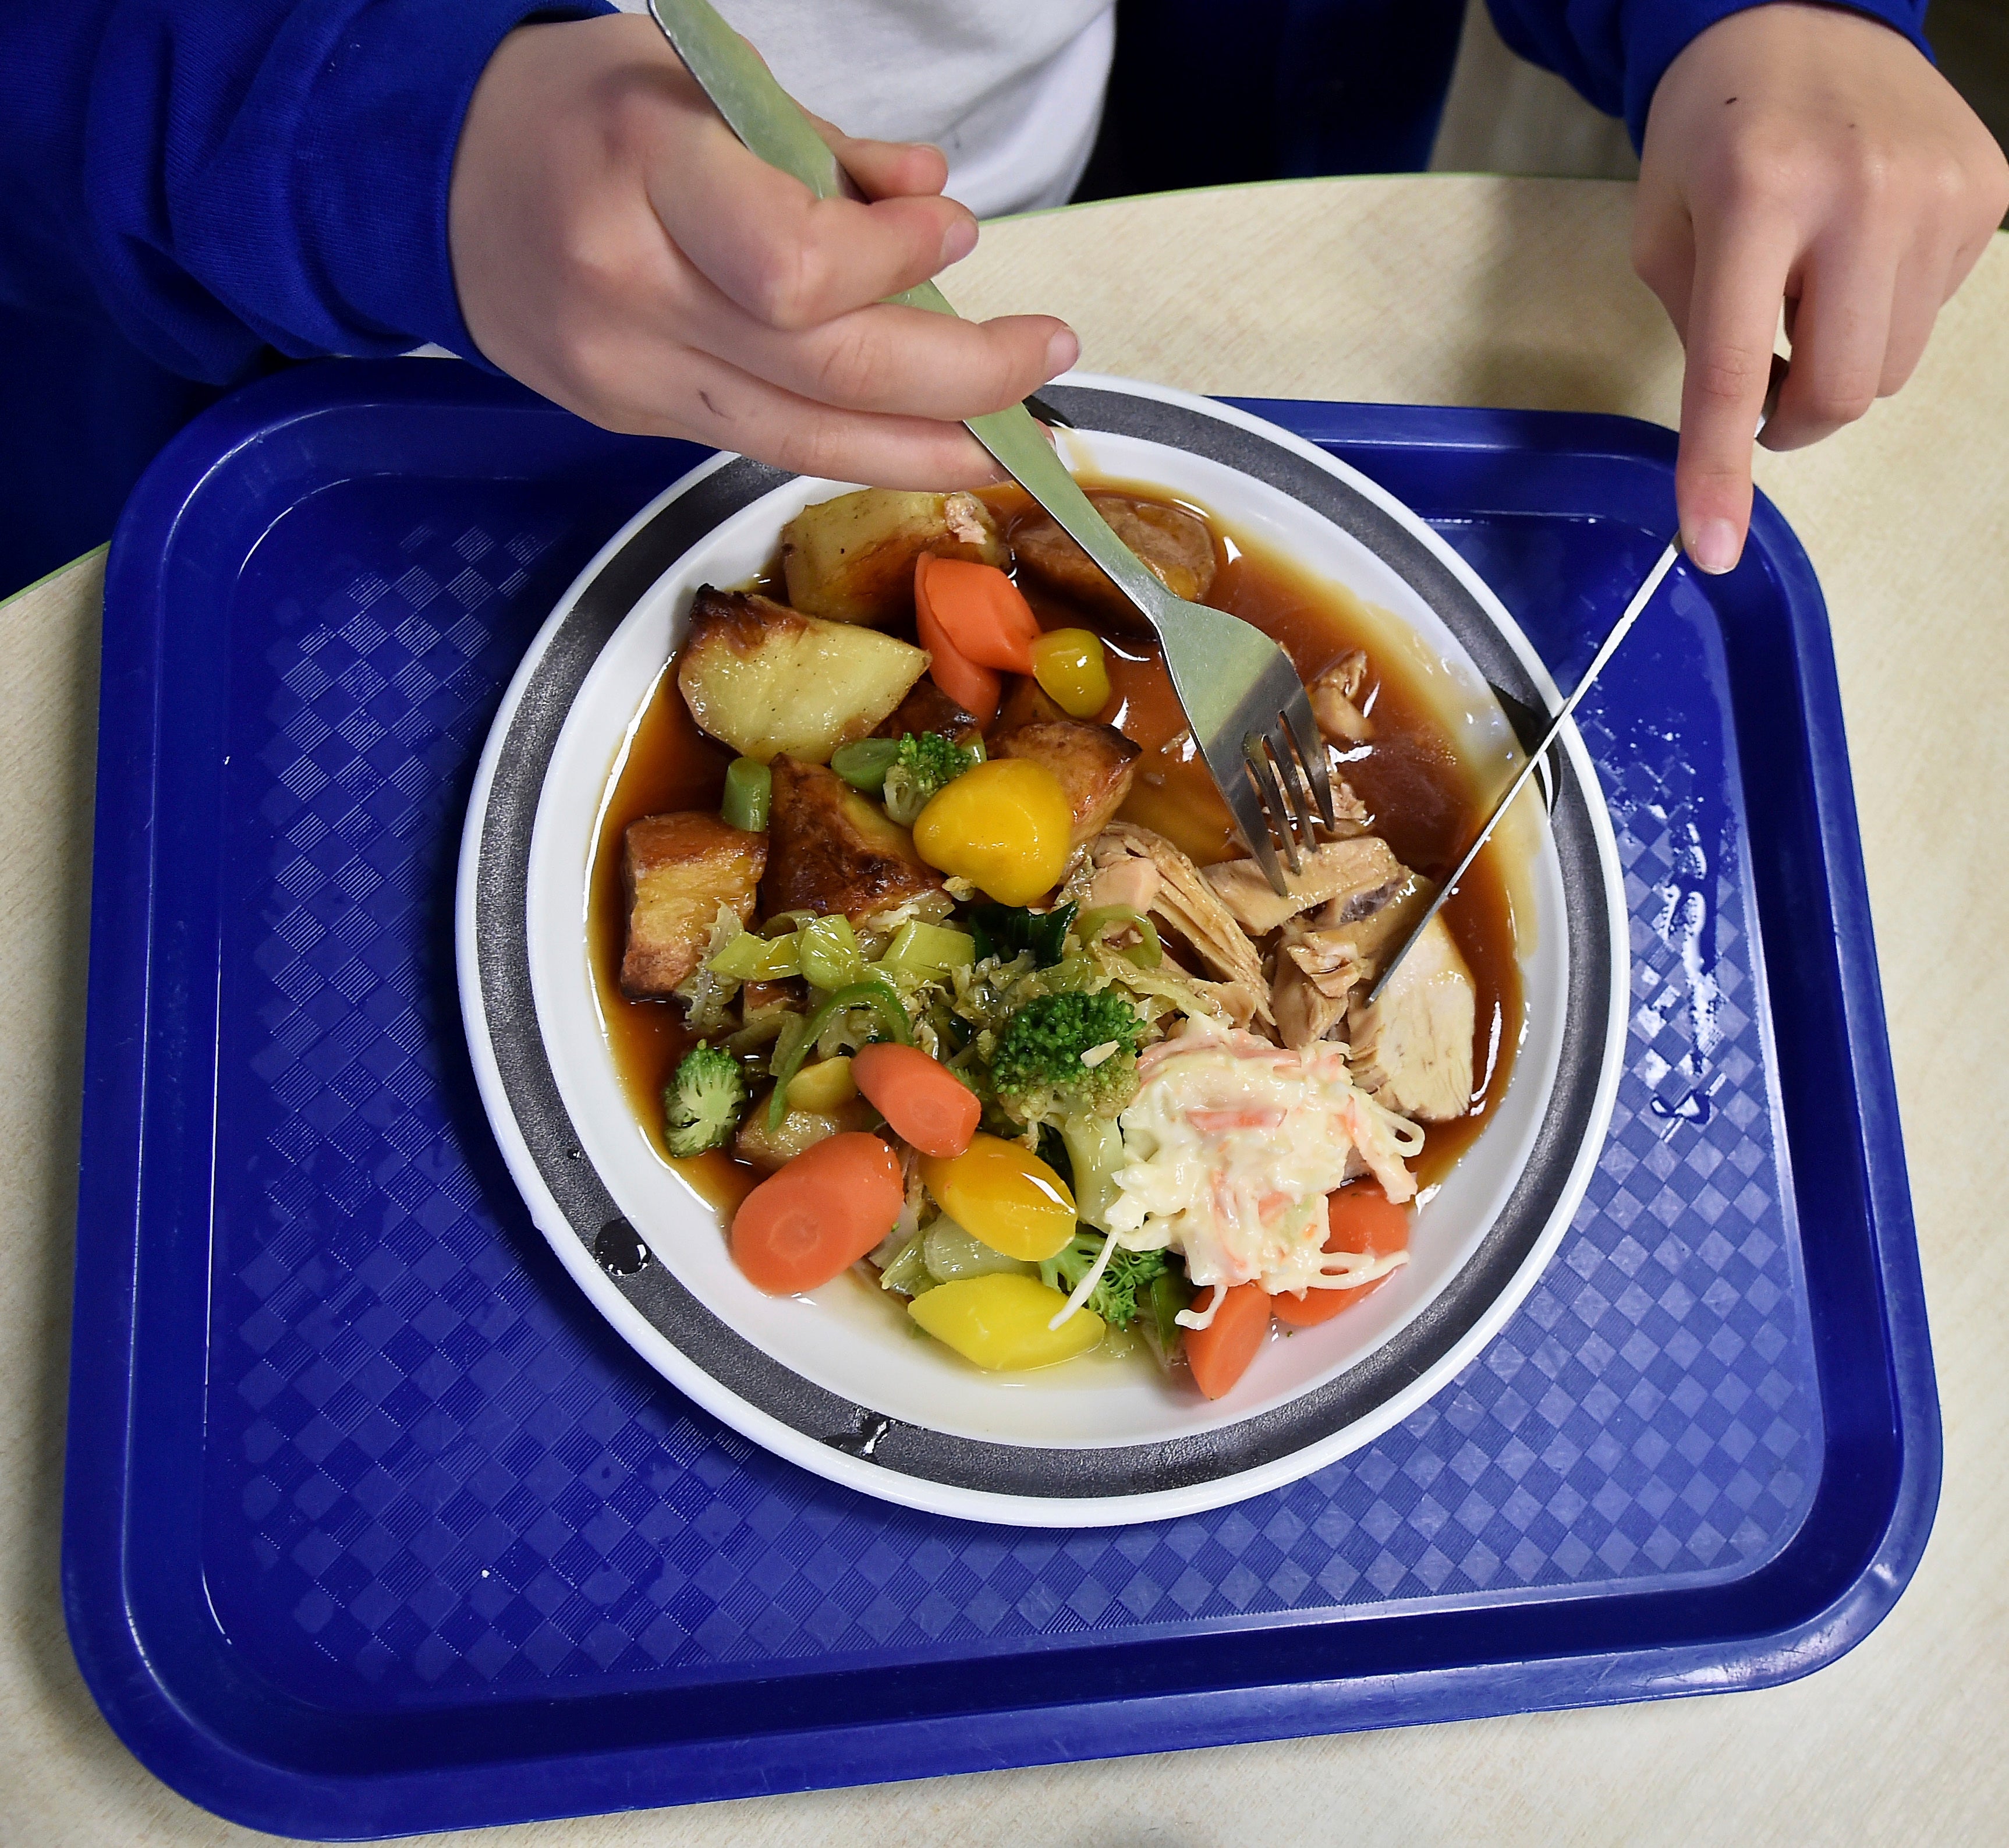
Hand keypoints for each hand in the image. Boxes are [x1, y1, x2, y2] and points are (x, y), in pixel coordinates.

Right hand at [448, 15, 1077, 484]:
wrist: (435, 179)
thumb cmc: (582, 111)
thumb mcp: (703, 83)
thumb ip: (825, 152)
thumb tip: (934, 198)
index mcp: (642, 174)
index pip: (797, 267)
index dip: (897, 267)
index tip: (954, 235)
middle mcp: (629, 292)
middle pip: (823, 377)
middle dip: (959, 382)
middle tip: (1046, 359)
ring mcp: (623, 374)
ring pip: (802, 442)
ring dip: (928, 448)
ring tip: (1013, 437)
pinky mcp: (628, 421)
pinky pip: (763, 445)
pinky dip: (854, 443)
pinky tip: (918, 434)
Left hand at [1634, 3, 2007, 571]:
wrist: (1801, 17)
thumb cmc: (1713, 136)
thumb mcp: (1664, 232)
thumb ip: (1697, 334)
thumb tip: (1743, 431)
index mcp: (1757, 196)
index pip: (1734, 372)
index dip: (1720, 473)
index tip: (1709, 547)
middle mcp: (1863, 190)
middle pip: (1843, 391)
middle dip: (1793, 421)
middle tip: (1765, 387)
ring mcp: (1940, 190)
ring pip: (1891, 367)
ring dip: (1839, 360)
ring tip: (1808, 287)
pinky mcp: (1990, 191)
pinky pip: (1932, 314)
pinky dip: (1883, 310)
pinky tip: (1858, 250)